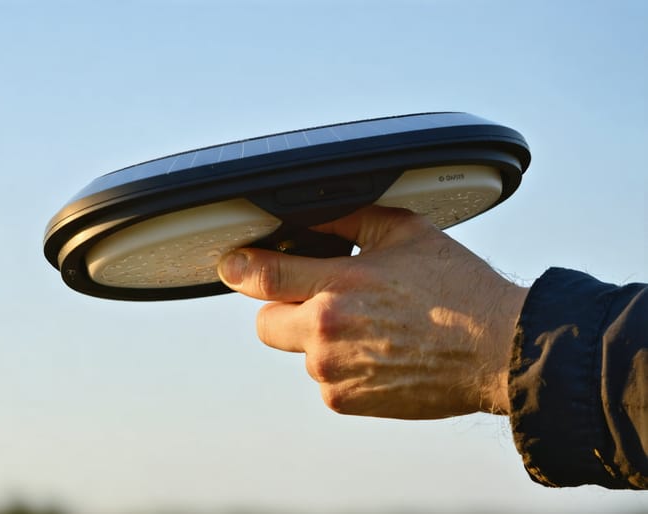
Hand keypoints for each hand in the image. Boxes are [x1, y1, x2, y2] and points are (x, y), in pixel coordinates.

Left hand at [217, 206, 527, 419]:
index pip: (262, 276)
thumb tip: (312, 212)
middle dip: (282, 308)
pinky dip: (339, 367)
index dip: (239, 268)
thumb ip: (350, 219)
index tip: (231, 265)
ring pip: (298, 351)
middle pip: (264, 323)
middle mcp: (327, 332)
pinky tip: (377, 353)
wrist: (497, 351)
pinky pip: (322, 379)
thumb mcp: (404, 232)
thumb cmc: (458, 290)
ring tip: (369, 328)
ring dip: (318, 339)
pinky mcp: (345, 401)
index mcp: (339, 284)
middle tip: (318, 298)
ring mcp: (333, 372)